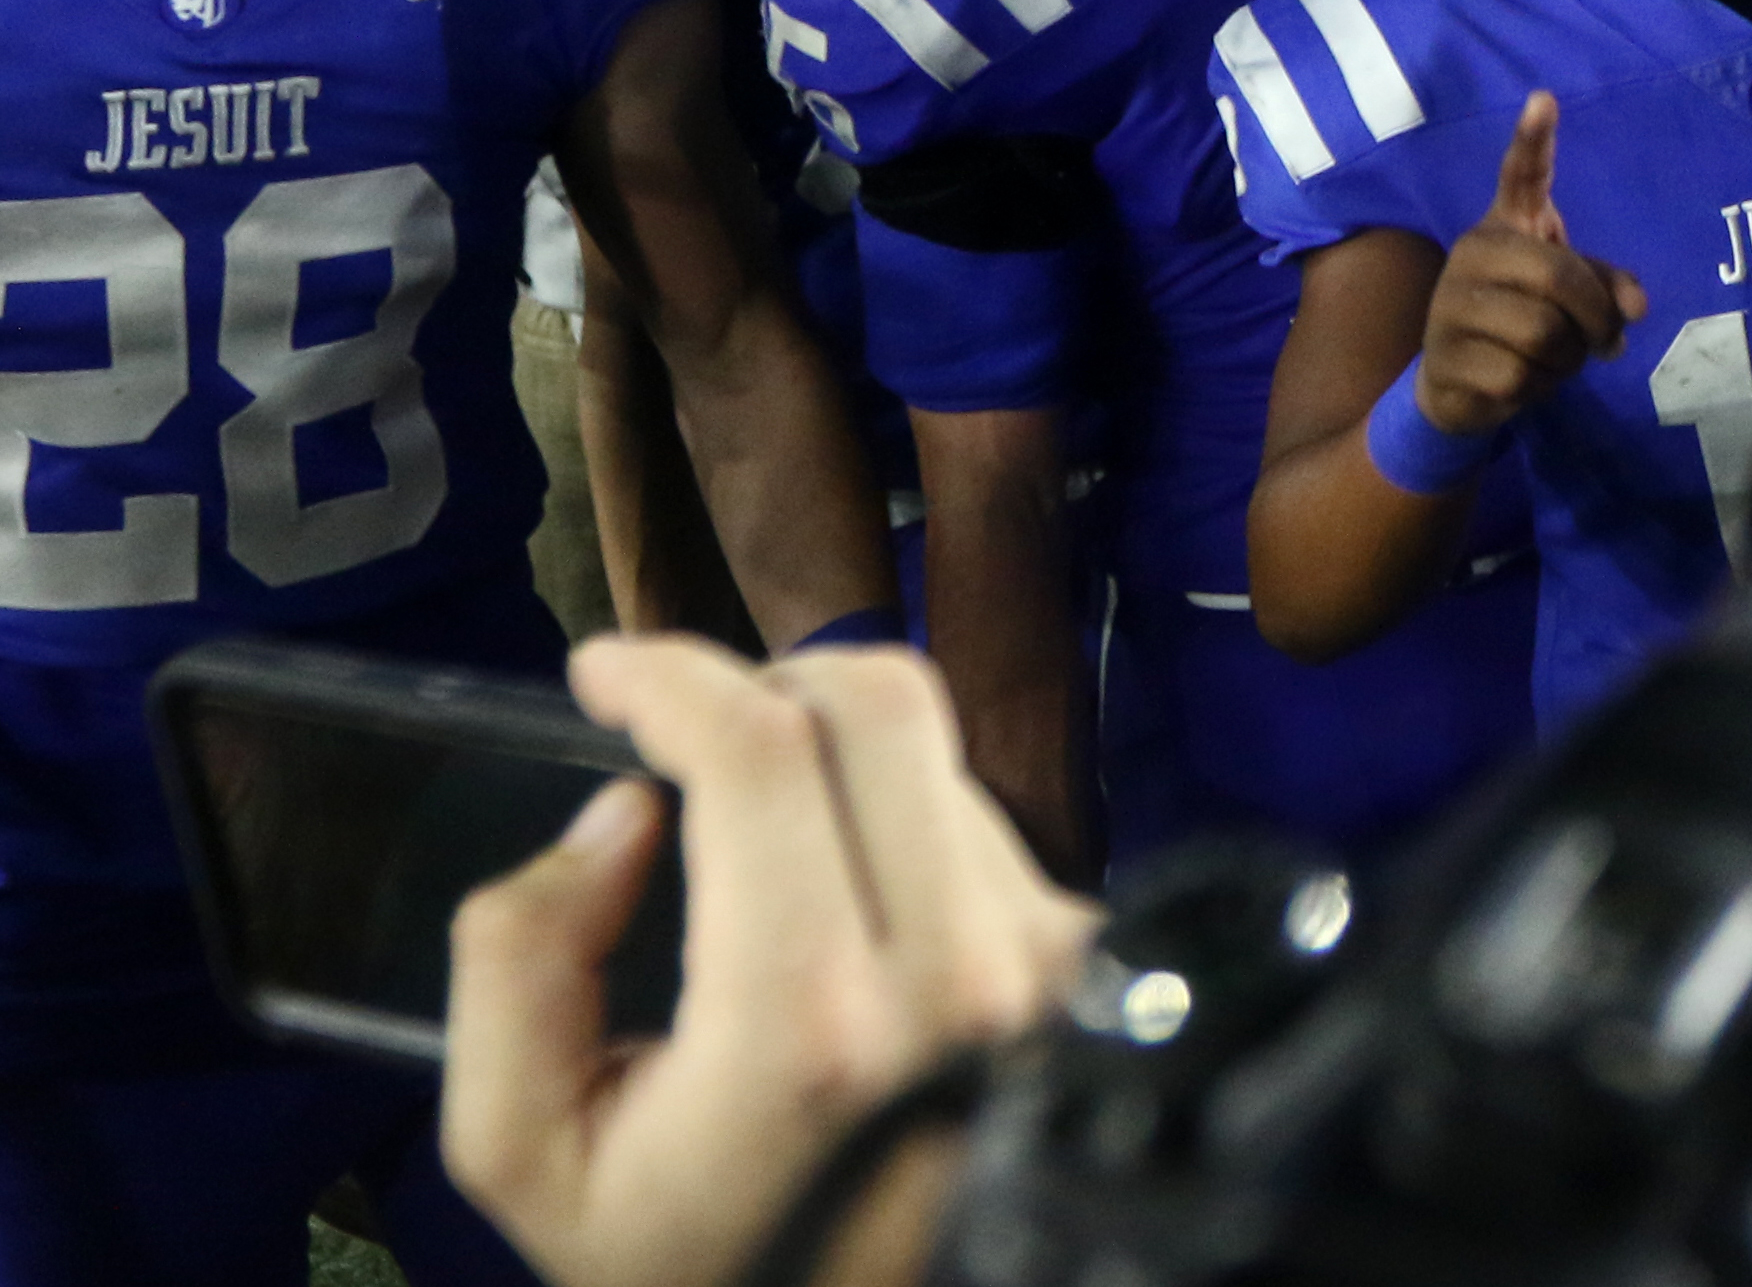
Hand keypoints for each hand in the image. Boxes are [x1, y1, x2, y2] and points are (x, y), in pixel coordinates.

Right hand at [442, 638, 1096, 1286]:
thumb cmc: (686, 1249)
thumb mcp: (525, 1149)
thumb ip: (520, 966)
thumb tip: (615, 818)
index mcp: (810, 1022)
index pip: (766, 751)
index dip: (673, 673)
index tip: (606, 667)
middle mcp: (958, 971)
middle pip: (878, 702)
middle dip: (759, 680)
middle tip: (678, 724)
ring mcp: (1042, 959)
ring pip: (935, 751)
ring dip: (830, 756)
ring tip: (753, 841)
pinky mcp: (1087, 956)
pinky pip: (981, 816)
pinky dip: (895, 812)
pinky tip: (838, 888)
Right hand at [1417, 94, 1646, 436]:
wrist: (1458, 385)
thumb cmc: (1524, 321)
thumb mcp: (1571, 299)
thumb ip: (1608, 290)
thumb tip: (1636, 308)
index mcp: (1506, 227)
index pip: (1520, 176)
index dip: (1533, 140)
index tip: (1544, 100)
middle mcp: (1471, 254)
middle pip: (1557, 277)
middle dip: (1595, 319)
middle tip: (1602, 342)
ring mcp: (1449, 306)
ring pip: (1542, 334)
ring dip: (1566, 360)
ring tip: (1554, 360)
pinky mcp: (1443, 358)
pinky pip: (1517, 376)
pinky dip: (1537, 389)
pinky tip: (1520, 382)